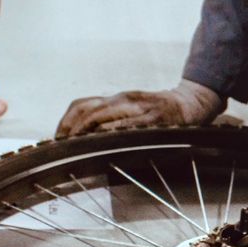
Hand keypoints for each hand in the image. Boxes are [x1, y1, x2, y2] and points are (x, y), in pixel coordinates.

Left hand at [55, 79, 224, 137]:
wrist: (190, 103)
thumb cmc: (158, 111)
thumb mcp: (131, 110)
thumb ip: (110, 121)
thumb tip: (84, 139)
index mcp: (115, 98)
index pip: (81, 105)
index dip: (65, 122)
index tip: (56, 140)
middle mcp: (122, 99)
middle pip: (86, 110)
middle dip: (70, 130)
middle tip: (61, 148)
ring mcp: (137, 107)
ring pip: (102, 116)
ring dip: (85, 133)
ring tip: (75, 147)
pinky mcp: (152, 117)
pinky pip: (126, 125)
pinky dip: (110, 134)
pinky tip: (102, 145)